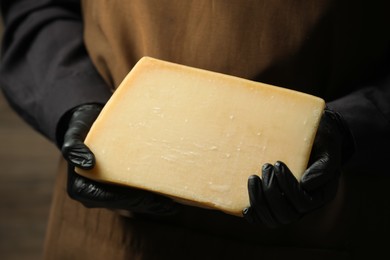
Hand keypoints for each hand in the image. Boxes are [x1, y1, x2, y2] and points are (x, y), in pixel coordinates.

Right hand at [61, 104, 177, 215]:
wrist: (87, 123)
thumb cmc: (81, 128)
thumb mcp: (73, 134)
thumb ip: (74, 147)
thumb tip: (87, 163)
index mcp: (81, 188)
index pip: (111, 198)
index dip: (132, 200)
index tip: (151, 198)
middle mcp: (93, 195)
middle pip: (125, 203)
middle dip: (147, 205)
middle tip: (170, 204)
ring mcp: (106, 194)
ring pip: (132, 203)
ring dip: (152, 205)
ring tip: (172, 204)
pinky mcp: (116, 188)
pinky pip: (134, 196)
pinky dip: (150, 198)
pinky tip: (167, 197)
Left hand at [243, 108, 353, 227]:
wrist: (311, 137)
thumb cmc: (320, 141)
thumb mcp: (327, 148)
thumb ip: (323, 167)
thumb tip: (306, 184)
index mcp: (320, 195)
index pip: (303, 203)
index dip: (288, 186)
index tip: (278, 164)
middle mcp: (304, 206)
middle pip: (286, 216)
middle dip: (271, 192)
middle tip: (266, 166)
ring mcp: (288, 206)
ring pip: (273, 220)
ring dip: (259, 201)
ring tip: (253, 177)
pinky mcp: (273, 203)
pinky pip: (262, 219)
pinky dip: (253, 215)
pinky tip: (245, 207)